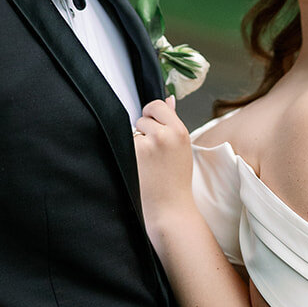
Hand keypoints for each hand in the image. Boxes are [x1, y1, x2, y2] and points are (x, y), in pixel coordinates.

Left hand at [133, 97, 193, 229]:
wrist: (170, 207)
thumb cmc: (176, 179)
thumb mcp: (182, 147)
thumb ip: (173, 122)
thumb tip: (168, 98)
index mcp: (179, 131)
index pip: (157, 105)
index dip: (152, 114)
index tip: (153, 125)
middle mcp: (163, 135)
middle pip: (143, 117)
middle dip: (144, 131)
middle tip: (154, 153)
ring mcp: (147, 145)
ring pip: (133, 131)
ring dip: (136, 143)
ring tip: (147, 163)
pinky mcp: (133, 155)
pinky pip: (125, 144)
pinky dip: (129, 153)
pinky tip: (139, 167)